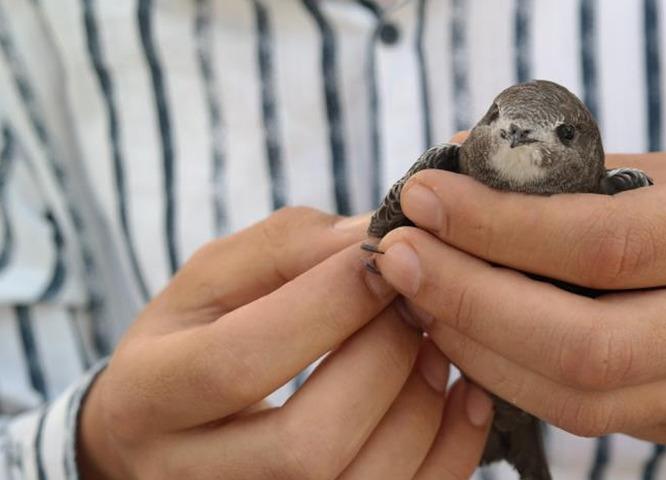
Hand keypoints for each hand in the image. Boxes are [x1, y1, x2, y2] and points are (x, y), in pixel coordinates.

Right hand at [79, 207, 492, 478]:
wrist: (159, 433)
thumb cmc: (192, 342)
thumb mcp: (211, 282)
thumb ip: (285, 248)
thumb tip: (375, 238)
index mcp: (149, 396)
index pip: (240, 360)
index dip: (328, 304)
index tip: (383, 259)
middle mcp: (191, 477)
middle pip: (309, 443)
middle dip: (384, 360)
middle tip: (416, 306)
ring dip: (423, 406)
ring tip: (436, 348)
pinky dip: (452, 451)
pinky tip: (462, 396)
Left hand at [372, 151, 665, 461]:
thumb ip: (589, 176)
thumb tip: (472, 164)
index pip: (605, 243)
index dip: (499, 225)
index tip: (425, 198)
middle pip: (582, 342)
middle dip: (469, 300)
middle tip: (396, 258)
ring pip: (573, 397)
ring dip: (475, 346)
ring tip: (417, 297)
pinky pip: (580, 417)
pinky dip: (508, 376)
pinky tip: (466, 335)